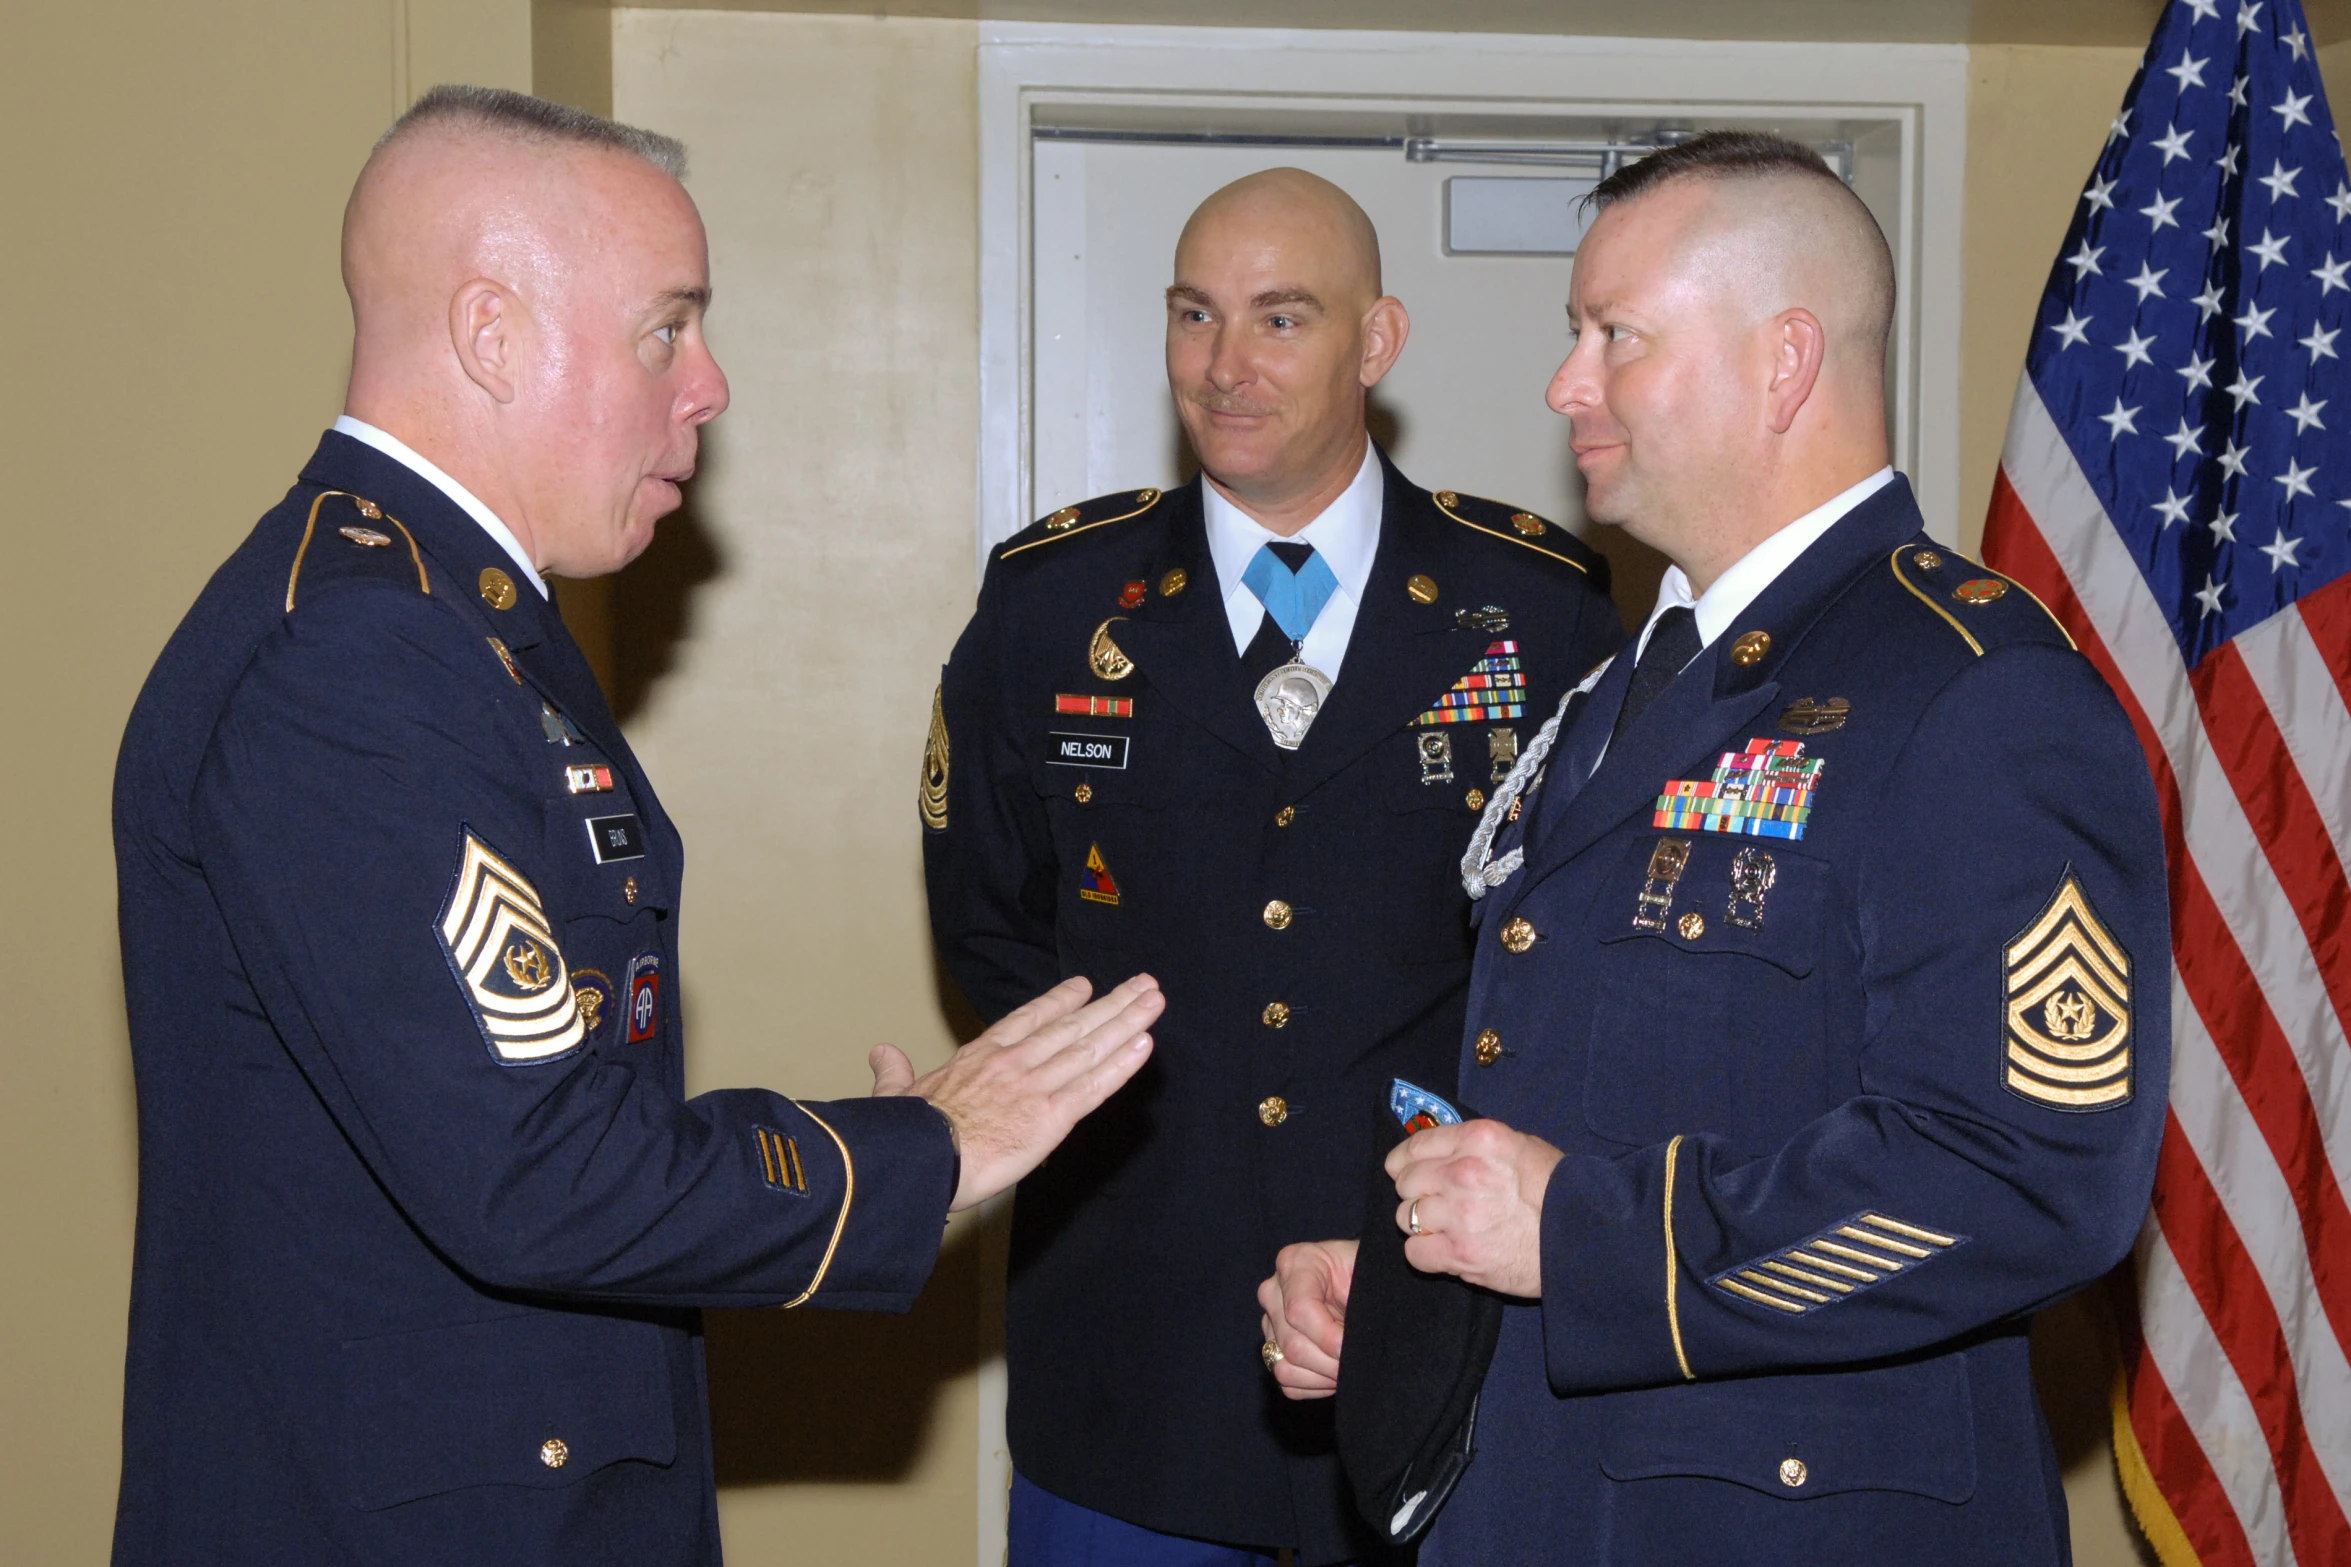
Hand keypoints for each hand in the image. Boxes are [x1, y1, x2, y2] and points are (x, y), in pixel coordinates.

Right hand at [869, 974, 1160, 1211]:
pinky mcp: (1052, 1116)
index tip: (1083, 987)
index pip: (1028, 1020)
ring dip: (1126, 1023)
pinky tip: (1144, 1046)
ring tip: (1154, 1000)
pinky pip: (1095, 1087)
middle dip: (1110, 1004)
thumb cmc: (907, 1134)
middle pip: (1071, 1026)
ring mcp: (1036, 1086)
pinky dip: (1122, 1065)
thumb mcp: (897, 1095)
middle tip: (1141, 984)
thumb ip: (894, 1072)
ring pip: (1089, 1048)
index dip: (1059, 1002)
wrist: (920, 1160)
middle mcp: (1014, 1063)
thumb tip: (882, 1052)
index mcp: (980, 1058)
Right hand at [1256, 1238, 1357, 1399]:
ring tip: (1350, 1366)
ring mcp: (1270, 1323)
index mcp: (1296, 1263)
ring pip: (1286, 1367)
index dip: (1329, 1337)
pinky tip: (1335, 1370)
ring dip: (1324, 1376)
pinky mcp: (1273, 1349)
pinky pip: (1288, 1382)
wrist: (1362, 1282)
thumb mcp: (1370, 1273)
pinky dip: (1316, 1384)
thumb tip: (1358, 1341)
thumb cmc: (1369, 1274)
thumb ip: (1364, 1298)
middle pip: (1293, 1344)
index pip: (1299, 1309)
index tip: (1354, 1348)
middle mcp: (1274, 1292)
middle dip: (1331, 1362)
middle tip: (1361, 1362)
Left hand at [1386, 1119, 1562, 1298]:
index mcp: (1479, 1139)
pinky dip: (1426, 1254)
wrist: (1585, 1237)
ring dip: (1421, 1225)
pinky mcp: (1461, 1254)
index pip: (1416, 1145)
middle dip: (1416, 1193)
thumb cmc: (1558, 1191)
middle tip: (1439, 1204)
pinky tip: (1446, 1251)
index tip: (1404, 1170)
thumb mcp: (1520, 1146)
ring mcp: (1460, 1214)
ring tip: (1448, 1229)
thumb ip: (1474, 1147)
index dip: (1405, 1161)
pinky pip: (1415, 1252)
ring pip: (1405, 1217)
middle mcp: (1464, 1172)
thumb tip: (1436, 1153)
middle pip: (1406, 1182)